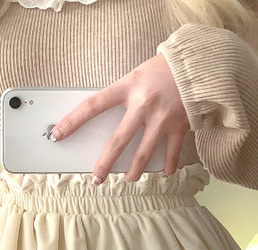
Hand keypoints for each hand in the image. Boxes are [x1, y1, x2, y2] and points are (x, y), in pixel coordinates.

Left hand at [49, 54, 189, 183]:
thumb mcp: (137, 76)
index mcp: (128, 87)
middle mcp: (143, 104)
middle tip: (97, 178)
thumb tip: (104, 121)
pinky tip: (163, 173)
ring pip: (143, 154)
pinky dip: (167, 167)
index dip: (73, 121)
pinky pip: (171, 154)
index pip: (93, 106)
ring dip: (134, 171)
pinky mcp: (180, 126)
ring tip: (129, 179)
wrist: (199, 63)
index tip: (57, 135)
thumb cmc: (164, 69)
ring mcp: (162, 118)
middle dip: (105, 164)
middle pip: (118, 141)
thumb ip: (123, 96)